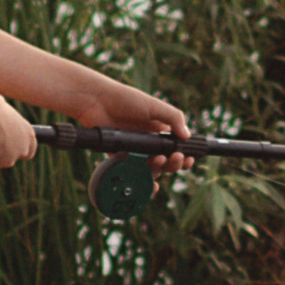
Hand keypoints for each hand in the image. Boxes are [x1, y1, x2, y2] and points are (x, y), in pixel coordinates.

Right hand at [0, 92, 36, 171]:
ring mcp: (7, 159)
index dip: (22, 146)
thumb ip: (6, 115)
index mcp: (27, 132)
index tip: (13, 144)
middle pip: (15, 155)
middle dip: (6, 151)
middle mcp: (21, 148)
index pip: (31, 148)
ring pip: (0, 159)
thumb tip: (1, 114)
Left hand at [72, 79, 191, 175]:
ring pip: (151, 169)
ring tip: (158, 160)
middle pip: (166, 161)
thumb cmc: (125, 99)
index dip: (184, 155)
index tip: (188, 158)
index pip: (176, 147)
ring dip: (159, 169)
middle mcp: (148, 141)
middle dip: (174, 164)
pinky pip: (132, 172)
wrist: (96, 102)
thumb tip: (187, 136)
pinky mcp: (120, 157)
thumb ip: (173, 118)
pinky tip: (148, 184)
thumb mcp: (154, 105)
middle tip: (175, 159)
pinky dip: (141, 180)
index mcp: (159, 129)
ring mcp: (134, 151)